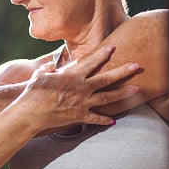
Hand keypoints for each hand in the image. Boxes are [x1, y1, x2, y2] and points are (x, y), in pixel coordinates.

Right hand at [16, 45, 141, 129]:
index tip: (113, 47)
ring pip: (108, 98)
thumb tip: (53, 64)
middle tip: (137, 66)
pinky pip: (95, 118)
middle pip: (107, 79)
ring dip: (123, 93)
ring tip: (137, 89)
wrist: (30, 113)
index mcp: (72, 76)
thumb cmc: (33, 92)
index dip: (103, 54)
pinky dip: (104, 120)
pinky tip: (113, 121)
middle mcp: (81, 88)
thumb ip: (50, 67)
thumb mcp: (40, 74)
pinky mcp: (79, 116)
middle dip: (123, 71)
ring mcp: (82, 103)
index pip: (91, 62)